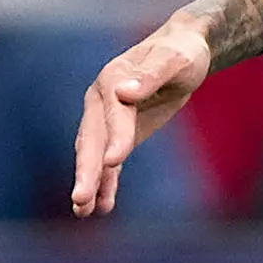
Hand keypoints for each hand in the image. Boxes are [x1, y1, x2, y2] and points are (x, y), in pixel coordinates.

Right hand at [69, 0, 262, 215]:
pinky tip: (103, 207)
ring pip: (93, 154)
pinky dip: (106, 184)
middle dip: (87, 170)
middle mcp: (102, 100)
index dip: (115, 136)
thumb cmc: (182, 53)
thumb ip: (151, 75)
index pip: (114, 112)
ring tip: (83, 212)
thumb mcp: (174, 59)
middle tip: (80, 199)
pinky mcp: (119, 134)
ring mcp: (107, 118)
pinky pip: (109, 163)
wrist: (182, 50)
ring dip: (89, 182)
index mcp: (113, 78)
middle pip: (92, 139)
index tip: (114, 161)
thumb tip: (124, 92)